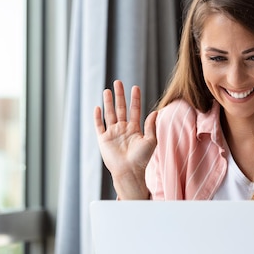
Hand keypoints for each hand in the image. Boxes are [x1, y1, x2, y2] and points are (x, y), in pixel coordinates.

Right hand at [94, 80, 157, 199]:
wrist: (129, 171)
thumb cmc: (142, 159)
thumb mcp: (150, 141)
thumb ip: (151, 126)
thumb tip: (155, 112)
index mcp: (134, 129)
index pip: (134, 110)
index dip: (135, 99)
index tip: (135, 87)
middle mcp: (123, 129)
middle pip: (121, 108)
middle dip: (120, 95)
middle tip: (118, 82)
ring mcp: (112, 134)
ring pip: (110, 114)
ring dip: (108, 102)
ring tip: (107, 90)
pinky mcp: (103, 139)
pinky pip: (99, 126)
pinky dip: (97, 117)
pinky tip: (97, 107)